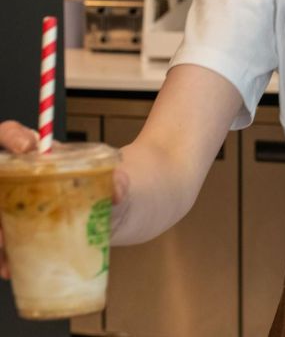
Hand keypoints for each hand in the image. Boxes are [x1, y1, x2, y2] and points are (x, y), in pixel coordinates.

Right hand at [0, 121, 129, 277]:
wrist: (147, 204)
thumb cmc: (137, 184)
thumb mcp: (130, 183)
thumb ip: (122, 184)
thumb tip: (116, 187)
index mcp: (50, 158)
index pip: (11, 137)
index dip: (10, 137)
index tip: (28, 147)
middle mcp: (35, 179)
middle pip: (0, 181)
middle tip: (3, 233)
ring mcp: (34, 206)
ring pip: (2, 214)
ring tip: (5, 261)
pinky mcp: (39, 234)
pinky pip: (13, 241)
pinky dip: (6, 256)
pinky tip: (12, 269)